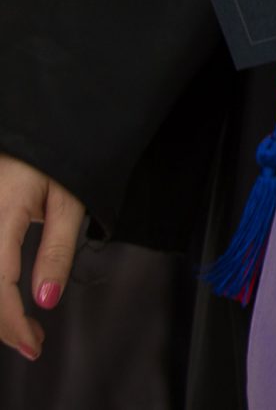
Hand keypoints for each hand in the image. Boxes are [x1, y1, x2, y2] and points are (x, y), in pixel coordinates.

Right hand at [0, 155, 82, 362]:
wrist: (35, 131)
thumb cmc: (57, 159)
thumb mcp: (69, 200)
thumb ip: (57, 249)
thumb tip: (46, 299)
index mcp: (2, 211)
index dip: (11, 321)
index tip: (32, 344)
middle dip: (0, 323)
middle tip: (30, 341)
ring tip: (18, 326)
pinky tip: (5, 303)